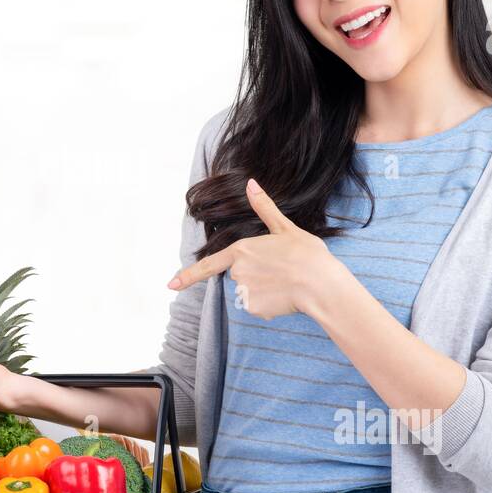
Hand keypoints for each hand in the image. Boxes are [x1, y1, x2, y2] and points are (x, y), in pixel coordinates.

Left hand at [166, 177, 342, 319]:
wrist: (320, 284)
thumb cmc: (306, 254)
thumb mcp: (285, 227)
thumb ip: (264, 208)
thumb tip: (251, 183)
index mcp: (242, 250)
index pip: (209, 265)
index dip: (188, 276)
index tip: (170, 285)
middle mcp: (238, 272)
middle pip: (240, 276)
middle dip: (256, 275)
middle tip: (280, 270)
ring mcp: (244, 292)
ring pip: (249, 293)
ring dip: (263, 290)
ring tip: (285, 283)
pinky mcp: (254, 308)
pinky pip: (258, 306)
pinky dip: (270, 304)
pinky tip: (284, 296)